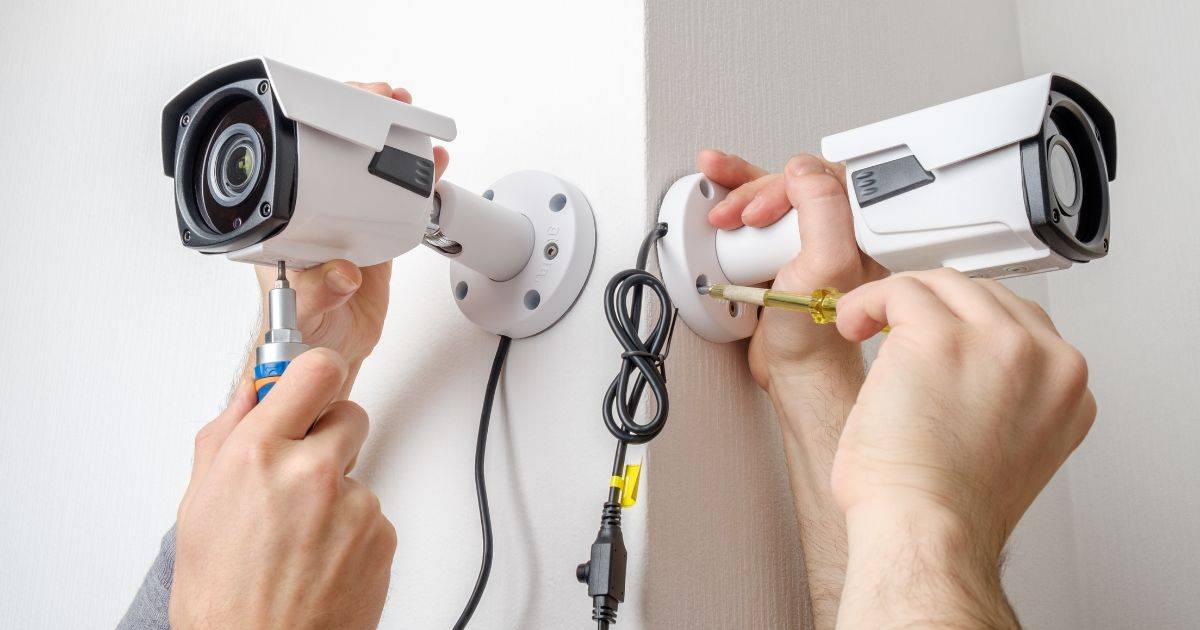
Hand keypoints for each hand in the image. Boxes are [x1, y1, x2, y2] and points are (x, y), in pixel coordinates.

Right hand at [172, 350, 394, 629]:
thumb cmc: (222, 596)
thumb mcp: (198, 507)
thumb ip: (225, 438)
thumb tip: (249, 392)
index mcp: (257, 456)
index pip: (313, 370)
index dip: (314, 372)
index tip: (310, 379)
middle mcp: (311, 472)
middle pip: (349, 413)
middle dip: (328, 435)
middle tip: (300, 471)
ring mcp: (354, 503)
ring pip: (358, 469)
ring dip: (336, 491)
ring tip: (299, 537)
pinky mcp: (382, 533)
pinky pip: (372, 510)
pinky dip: (352, 529)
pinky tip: (320, 557)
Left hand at [248, 82, 449, 396]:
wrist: (329, 355)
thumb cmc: (302, 334)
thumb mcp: (306, 314)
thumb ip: (320, 293)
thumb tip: (340, 271)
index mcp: (288, 224)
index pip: (298, 161)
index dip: (322, 128)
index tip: (348, 113)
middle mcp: (315, 216)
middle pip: (334, 152)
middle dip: (361, 118)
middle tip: (387, 103)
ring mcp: (346, 223)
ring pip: (368, 171)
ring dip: (392, 145)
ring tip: (414, 126)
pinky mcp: (373, 238)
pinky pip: (395, 200)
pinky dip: (415, 181)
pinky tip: (429, 169)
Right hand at [697, 150, 886, 388]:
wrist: (792, 370)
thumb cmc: (815, 335)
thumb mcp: (826, 264)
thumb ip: (823, 209)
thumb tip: (802, 169)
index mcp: (860, 227)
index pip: (823, 177)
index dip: (787, 187)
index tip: (762, 214)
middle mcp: (835, 229)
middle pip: (790, 182)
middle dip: (755, 195)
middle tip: (738, 221)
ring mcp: (805, 239)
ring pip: (770, 195)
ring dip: (737, 193)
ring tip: (719, 211)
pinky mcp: (780, 251)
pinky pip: (755, 217)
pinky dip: (733, 207)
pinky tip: (719, 206)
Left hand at [831, 269, 1095, 627]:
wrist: (925, 531)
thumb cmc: (946, 509)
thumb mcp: (1009, 447)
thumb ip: (1009, 398)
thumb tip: (967, 369)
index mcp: (1067, 391)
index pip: (1022, 324)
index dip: (966, 325)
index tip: (930, 336)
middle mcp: (1045, 362)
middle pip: (983, 296)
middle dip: (929, 309)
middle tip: (890, 327)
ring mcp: (998, 343)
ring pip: (941, 284)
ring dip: (896, 300)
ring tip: (864, 325)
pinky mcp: (942, 336)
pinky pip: (899, 290)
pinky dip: (866, 302)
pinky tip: (851, 324)